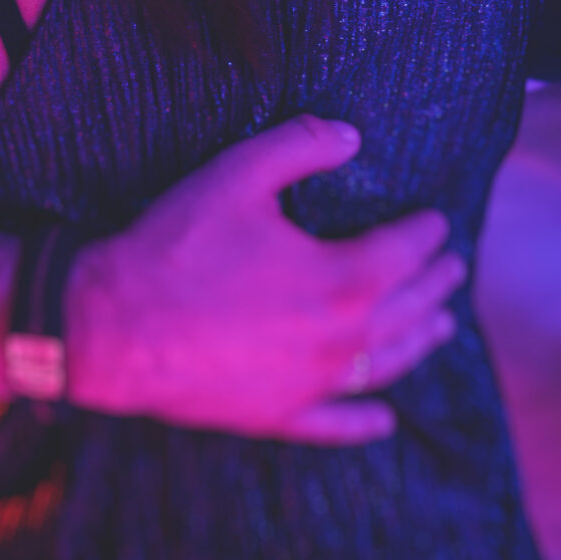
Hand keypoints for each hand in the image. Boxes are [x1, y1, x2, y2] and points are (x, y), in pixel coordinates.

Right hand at [65, 116, 466, 445]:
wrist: (108, 327)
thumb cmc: (172, 249)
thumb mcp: (234, 176)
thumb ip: (299, 147)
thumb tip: (350, 136)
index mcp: (345, 279)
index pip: (407, 250)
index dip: (426, 230)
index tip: (436, 220)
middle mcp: (343, 338)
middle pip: (410, 308)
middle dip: (436, 283)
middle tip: (452, 268)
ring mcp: (313, 383)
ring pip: (387, 364)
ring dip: (420, 342)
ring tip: (440, 326)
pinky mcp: (277, 414)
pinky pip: (336, 423)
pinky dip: (365, 421)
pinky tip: (384, 419)